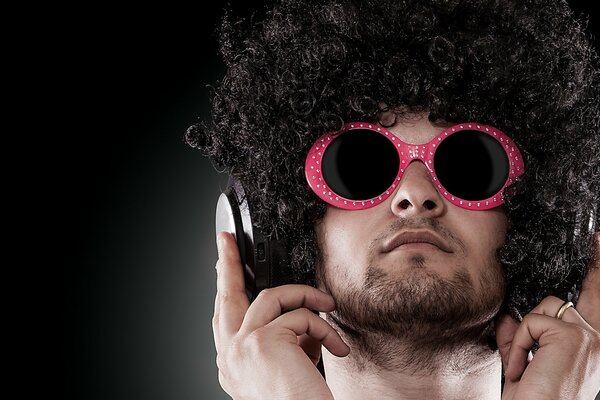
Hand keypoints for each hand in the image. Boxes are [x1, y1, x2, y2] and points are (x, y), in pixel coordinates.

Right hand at [212, 232, 349, 399]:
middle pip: (226, 296)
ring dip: (305, 296)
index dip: (224, 288)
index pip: (224, 317)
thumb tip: (299, 318)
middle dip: (227, 264)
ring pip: (271, 297)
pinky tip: (336, 347)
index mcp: (232, 364)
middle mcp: (229, 356)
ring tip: (327, 303)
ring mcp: (241, 347)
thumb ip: (283, 341)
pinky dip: (324, 327)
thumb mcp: (286, 369)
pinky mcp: (263, 342)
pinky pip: (300, 316)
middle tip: (226, 243)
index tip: (224, 266)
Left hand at [496, 233, 599, 398]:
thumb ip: (523, 334)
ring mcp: (589, 336)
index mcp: (593, 347)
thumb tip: (510, 313)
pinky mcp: (573, 335)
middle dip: (596, 264)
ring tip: (522, 367)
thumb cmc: (535, 398)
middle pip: (593, 290)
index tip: (599, 245)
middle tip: (599, 240)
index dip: (598, 275)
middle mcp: (599, 340)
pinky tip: (523, 371)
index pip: (595, 302)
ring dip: (523, 335)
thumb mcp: (526, 360)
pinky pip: (530, 321)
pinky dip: (518, 345)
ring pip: (544, 307)